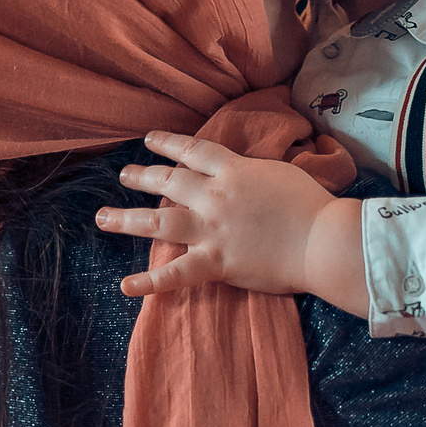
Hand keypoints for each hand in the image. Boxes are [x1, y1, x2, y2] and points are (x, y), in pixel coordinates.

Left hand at [94, 132, 365, 312]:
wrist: (323, 240)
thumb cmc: (311, 205)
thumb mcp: (279, 173)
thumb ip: (250, 172)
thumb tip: (238, 173)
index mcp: (233, 170)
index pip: (192, 150)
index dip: (168, 144)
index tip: (149, 140)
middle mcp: (215, 196)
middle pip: (168, 181)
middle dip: (142, 176)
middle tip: (123, 175)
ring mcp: (212, 230)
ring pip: (160, 222)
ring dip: (126, 219)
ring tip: (102, 217)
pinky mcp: (217, 262)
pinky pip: (177, 274)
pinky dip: (150, 282)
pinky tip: (124, 286)